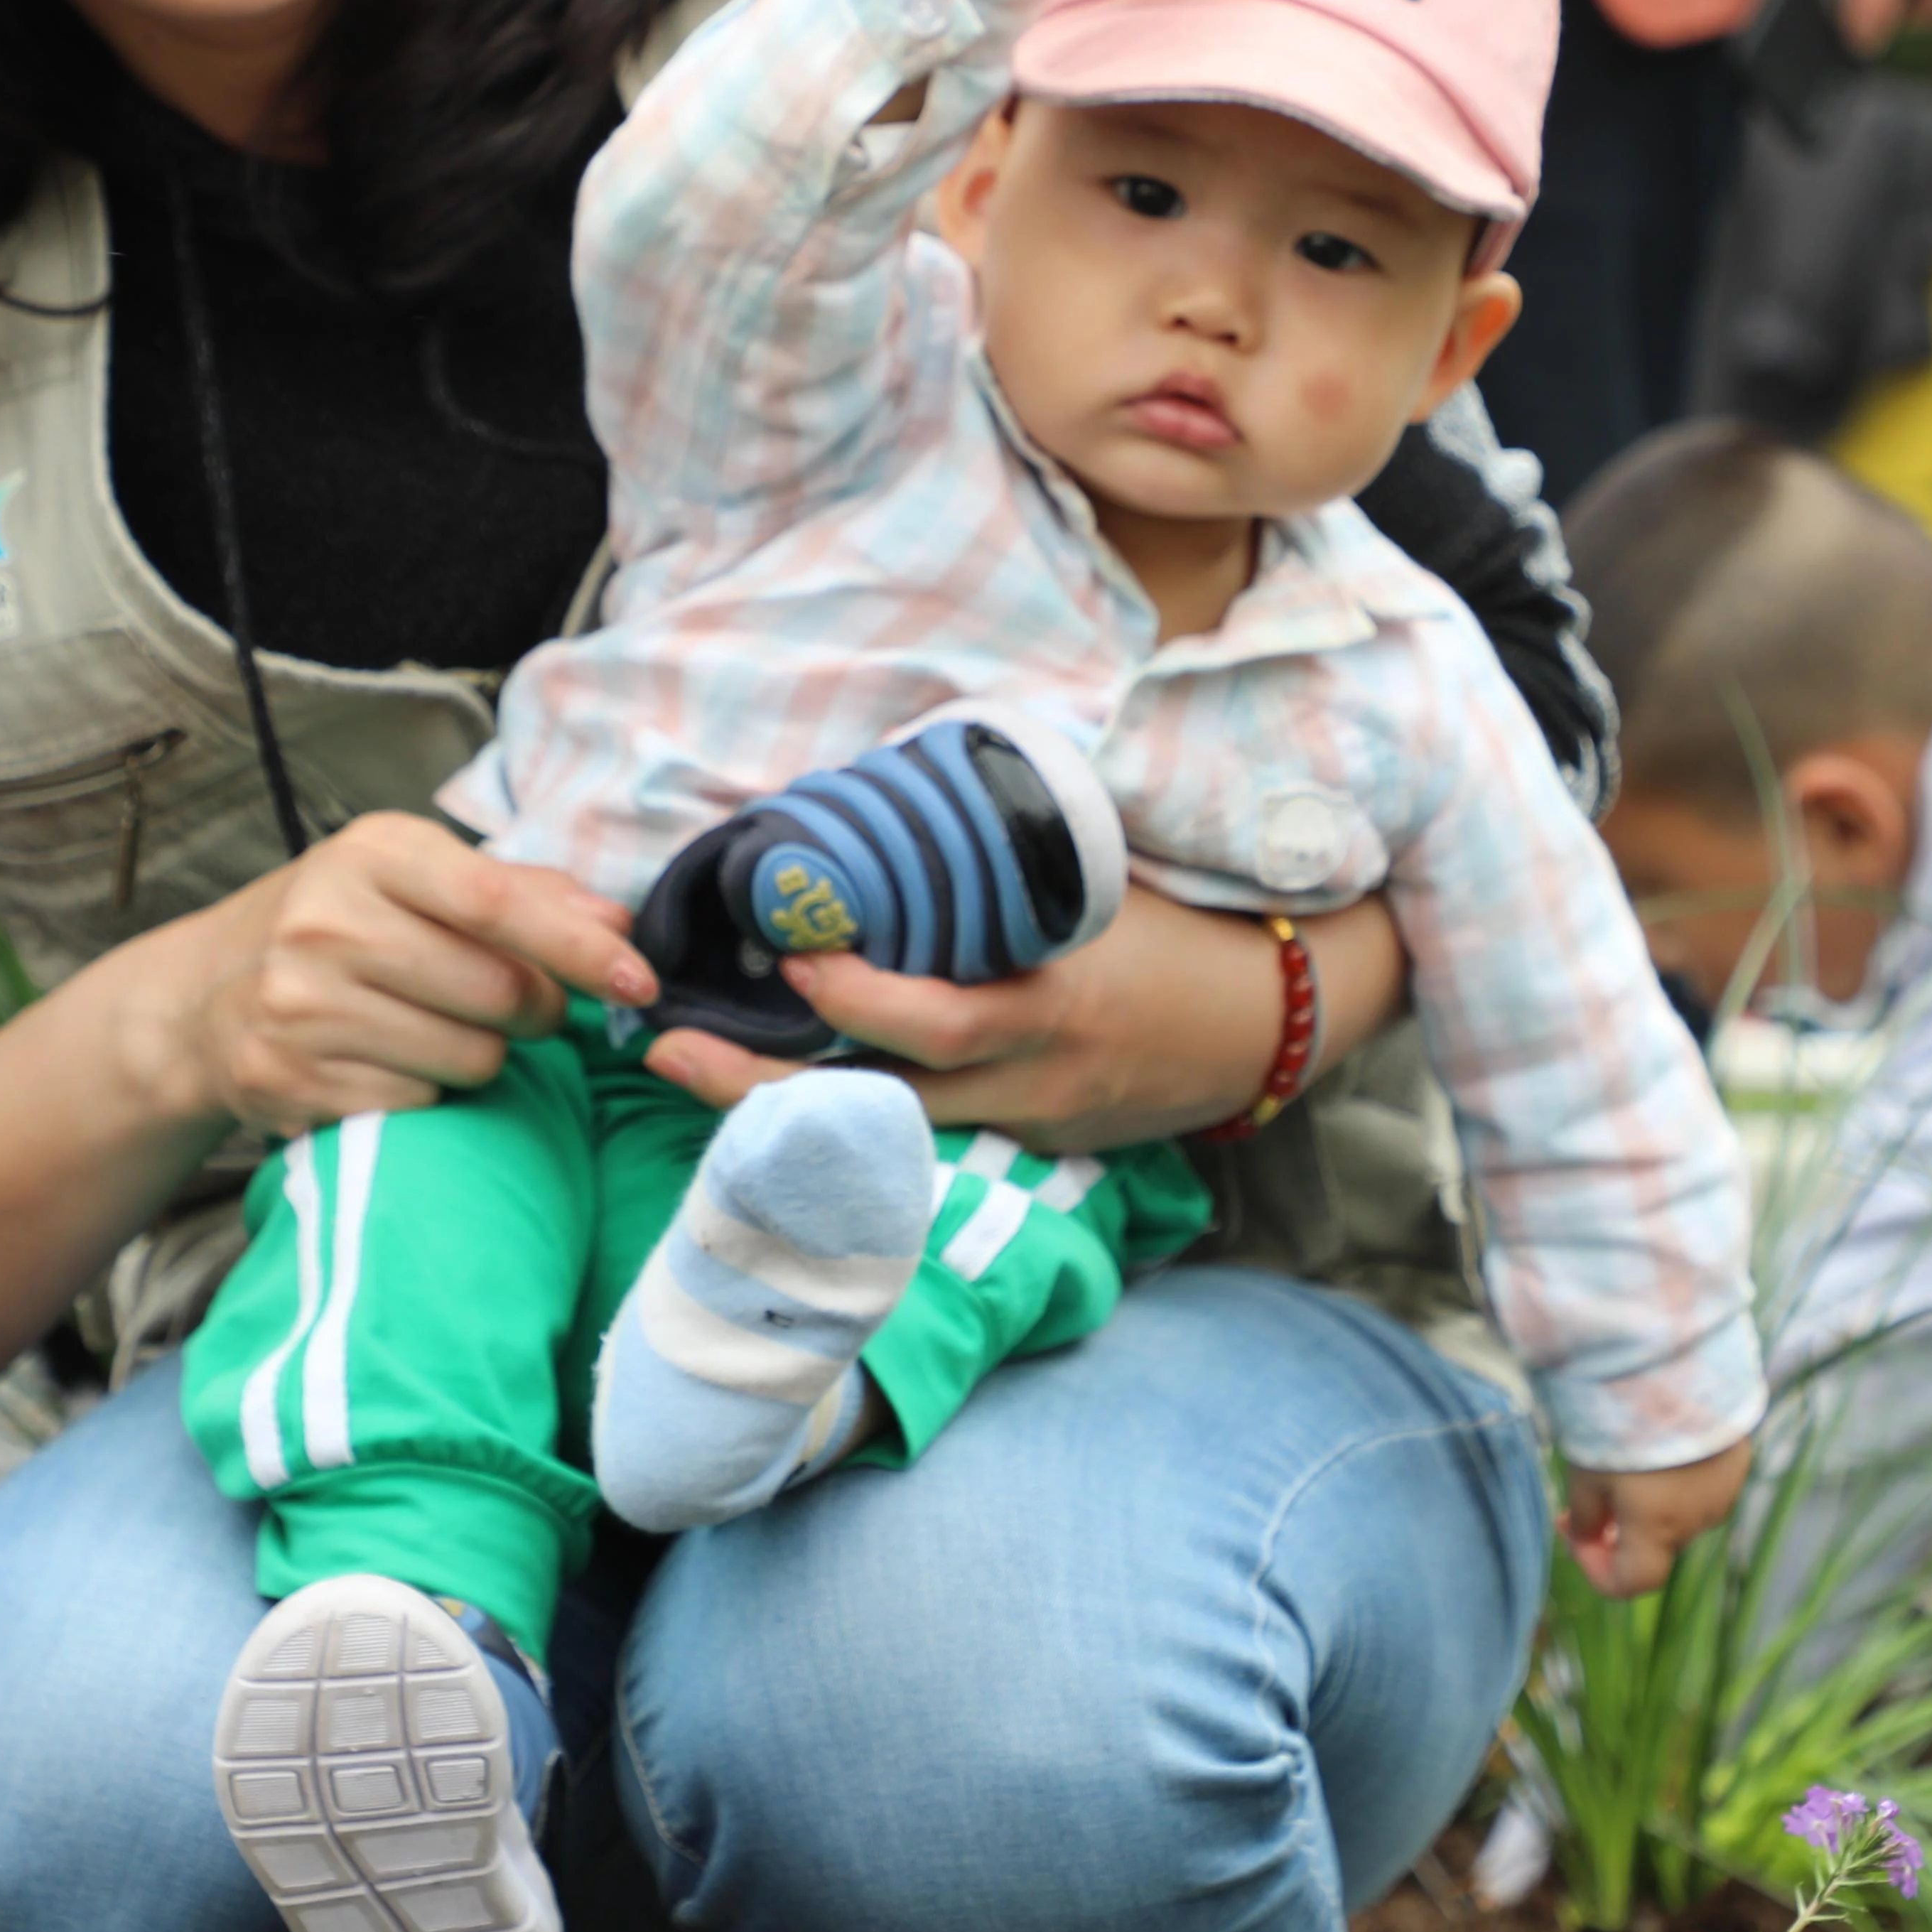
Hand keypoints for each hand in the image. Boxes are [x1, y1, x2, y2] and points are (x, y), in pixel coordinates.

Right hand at [141, 814, 655, 1142]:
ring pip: (468, 1058)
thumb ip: (523, 894)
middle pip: (498, 994)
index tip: (638, 981)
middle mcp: (327, 923)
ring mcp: (300, 1006)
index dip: (580, 948)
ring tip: (436, 1029)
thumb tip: (617, 925)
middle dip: (535, 1012)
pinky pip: (416, 1104)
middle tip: (518, 1008)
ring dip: (482, 1056)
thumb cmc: (339, 927)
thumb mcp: (414, 880)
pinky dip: (426, 1093)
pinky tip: (388, 1062)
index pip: (498, 903)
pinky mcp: (287, 1079)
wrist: (201, 996)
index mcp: (371, 854)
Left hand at [641, 887, 1378, 1152]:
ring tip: (681, 1065)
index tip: (796, 962)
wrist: (1265, 1023)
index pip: (946, 1023)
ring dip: (776, 1109)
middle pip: (883, 1104)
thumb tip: (899, 784)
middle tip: (666, 1046)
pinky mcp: (1022, 1147)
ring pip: (881, 1134)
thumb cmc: (1179, 925)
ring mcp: (1023, 1125)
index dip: (863, 1004)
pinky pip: (917, 1138)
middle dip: (765, 1085)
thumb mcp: (1102, 881)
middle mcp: (1029, 1080)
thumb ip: (1011, 859)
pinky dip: (840, 1117)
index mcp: (1055, 1002)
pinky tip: (763, 1091)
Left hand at [1560, 1437, 1755, 1598]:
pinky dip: (1678, 1480)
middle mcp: (1698, 1520)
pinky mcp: (1737, 1460)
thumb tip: (1585, 1536)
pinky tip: (1661, 1443)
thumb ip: (1585, 1517)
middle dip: (1620, 1531)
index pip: (1632, 1583)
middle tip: (1589, 1495)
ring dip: (1651, 1505)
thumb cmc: (1620, 1422)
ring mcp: (1724, 1490)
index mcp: (1658, 1530)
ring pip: (1680, 1514)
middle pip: (1654, 1545)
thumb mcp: (1585, 1473)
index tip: (1574, 1535)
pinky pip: (1703, 1485)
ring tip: (1628, 1460)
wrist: (1673, 1365)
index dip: (1597, 1571)